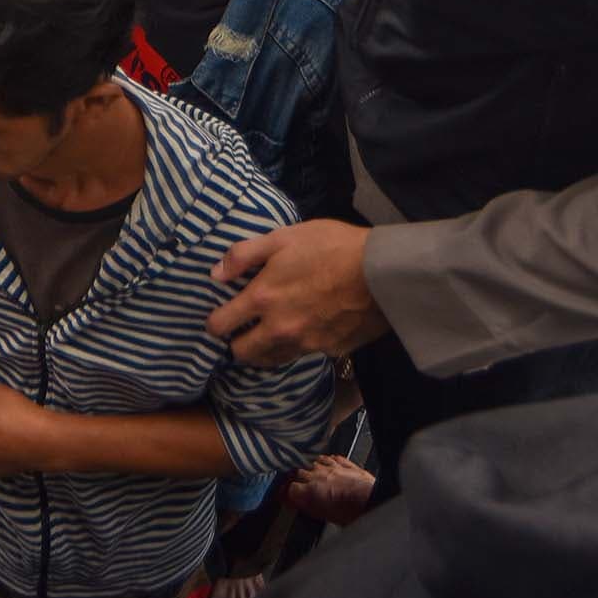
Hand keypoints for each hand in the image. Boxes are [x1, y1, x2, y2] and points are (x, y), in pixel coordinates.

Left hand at [206, 219, 386, 364]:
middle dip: (236, 343)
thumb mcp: (283, 237)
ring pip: (272, 360)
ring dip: (264, 350)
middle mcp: (279, 329)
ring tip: (268, 335)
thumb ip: (244, 255)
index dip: (214, 323)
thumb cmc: (331, 247)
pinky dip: (298, 347)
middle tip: (243, 330)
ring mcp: (305, 344)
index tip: (220, 318)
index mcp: (262, 299)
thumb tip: (215, 274)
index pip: (220, 325)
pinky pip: (304, 355)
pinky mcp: (330, 351)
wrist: (382, 272)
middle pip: (242, 353)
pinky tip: (304, 331)